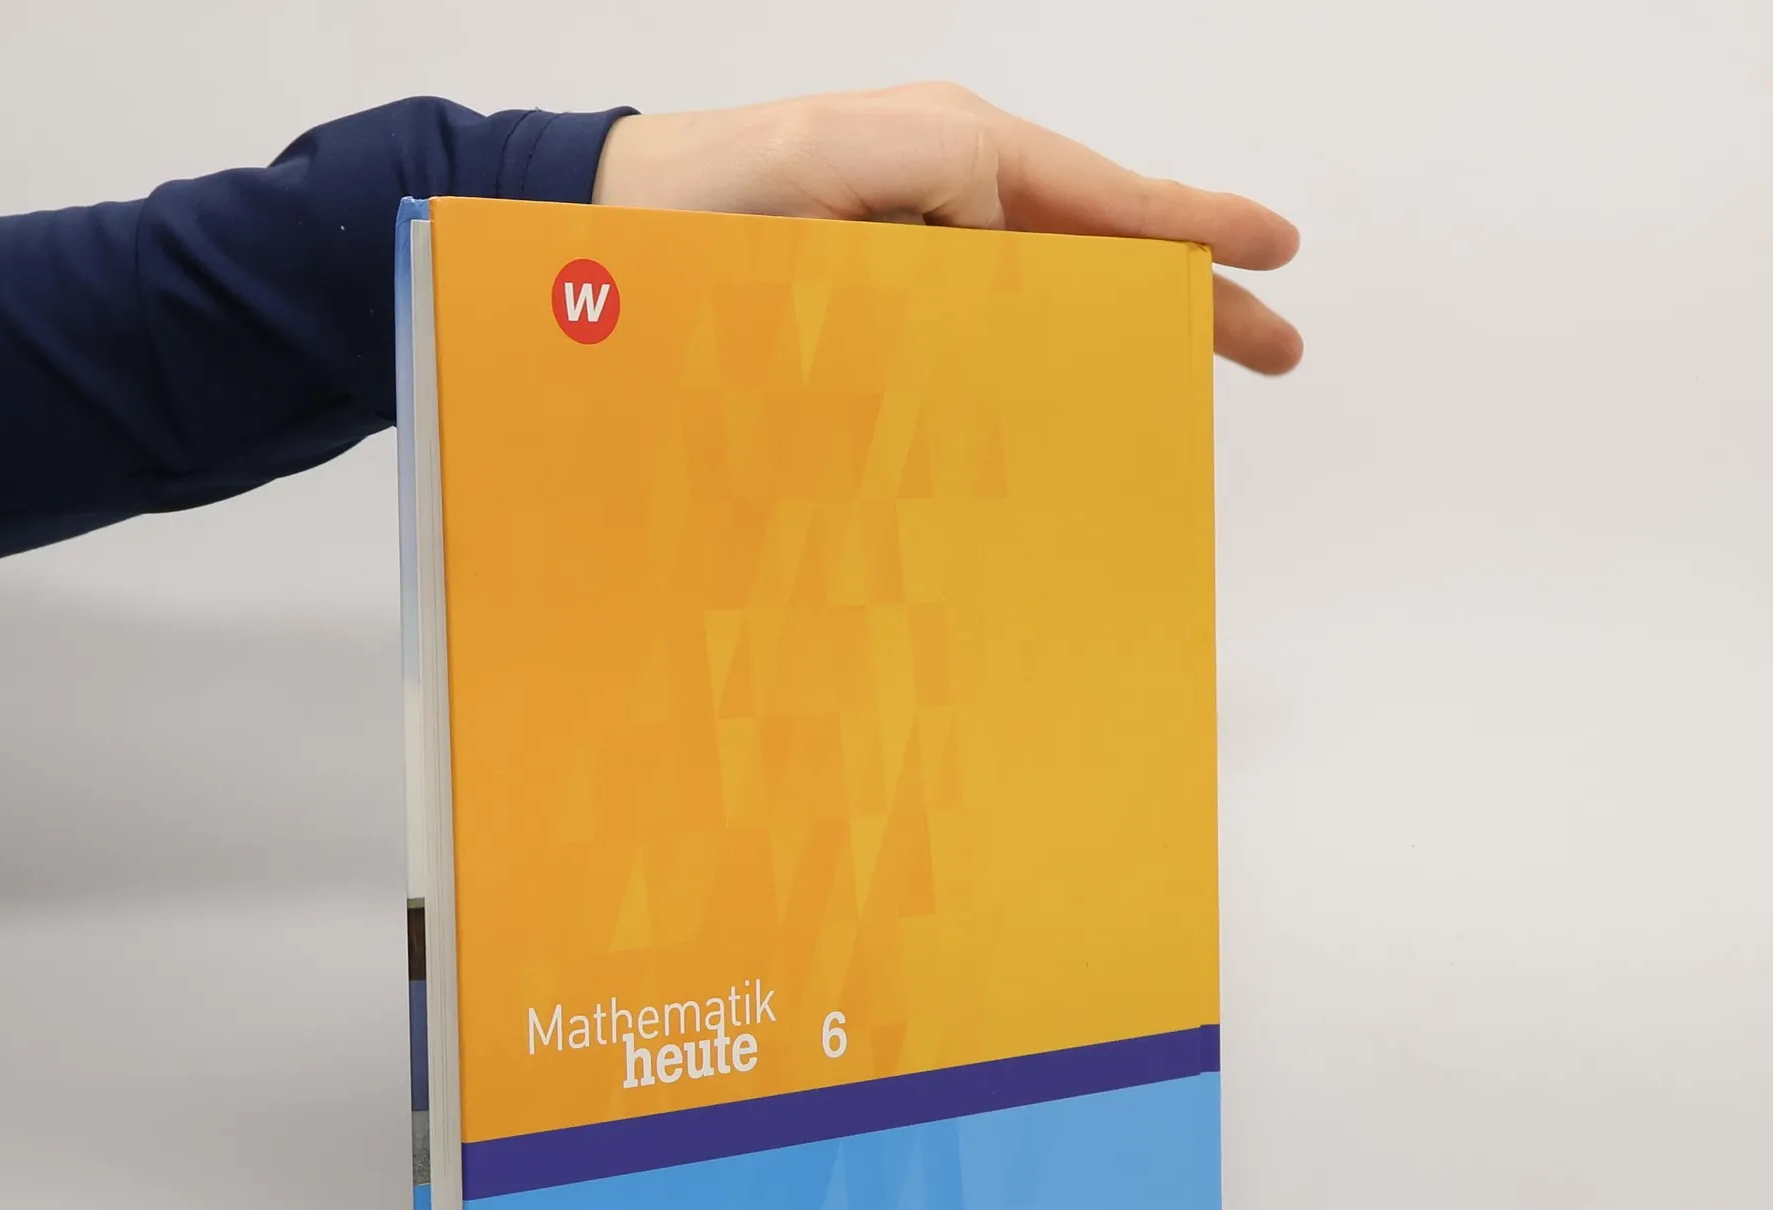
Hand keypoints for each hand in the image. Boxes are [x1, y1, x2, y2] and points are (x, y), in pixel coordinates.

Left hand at [594, 83, 1300, 374]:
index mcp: (951, 152)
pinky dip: (1049, 347)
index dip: (1187, 229)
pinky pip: (994, 315)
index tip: (1270, 252)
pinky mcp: (890, 289)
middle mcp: (950, 190)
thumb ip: (938, 195)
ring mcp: (924, 240)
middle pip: (1100, 243)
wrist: (605, 233)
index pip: (1098, 195)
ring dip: (1130, 330)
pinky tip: (1080, 382)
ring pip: (1057, 287)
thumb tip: (1014, 250)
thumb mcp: (824, 175)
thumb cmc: (697, 203)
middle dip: (1190, 292)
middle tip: (1278, 345)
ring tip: (1205, 369)